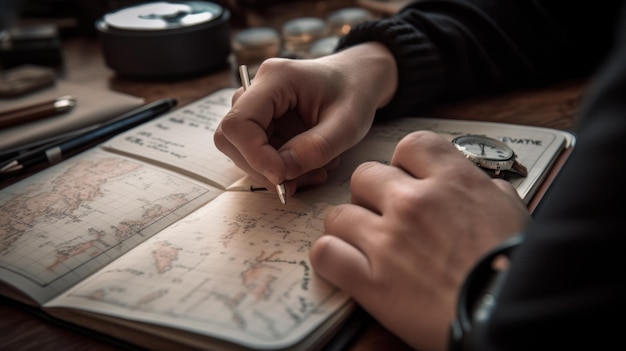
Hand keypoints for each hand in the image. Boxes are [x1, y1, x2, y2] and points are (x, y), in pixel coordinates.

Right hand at [214, 43, 397, 194]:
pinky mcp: (263, 123)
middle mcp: (257, 90)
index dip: (254, 155)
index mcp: (275, 79)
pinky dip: (280, 169)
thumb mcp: (347, 124)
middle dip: (262, 168)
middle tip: (298, 182)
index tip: (281, 177)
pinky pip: (258, 154)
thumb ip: (315, 148)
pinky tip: (309, 167)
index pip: (239, 122)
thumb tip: (281, 173)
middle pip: (232, 138)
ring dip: (273, 172)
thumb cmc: (355, 94)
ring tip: (314, 172)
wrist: (358, 81)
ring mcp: (257, 107)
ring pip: (242, 150)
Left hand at [310, 131, 529, 350]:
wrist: (505, 316)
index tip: (405, 178)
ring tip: (363, 243)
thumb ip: (483, 189)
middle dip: (371, 194)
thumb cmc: (512, 268)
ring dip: (348, 227)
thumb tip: (472, 183)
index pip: (409, 145)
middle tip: (383, 215)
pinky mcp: (369, 280)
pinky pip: (325, 252)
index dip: (403, 163)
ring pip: (338, 213)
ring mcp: (387, 240)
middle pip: (364, 175)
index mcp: (451, 181)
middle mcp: (414, 203)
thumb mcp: (511, 212)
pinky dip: (330, 257)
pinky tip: (345, 263)